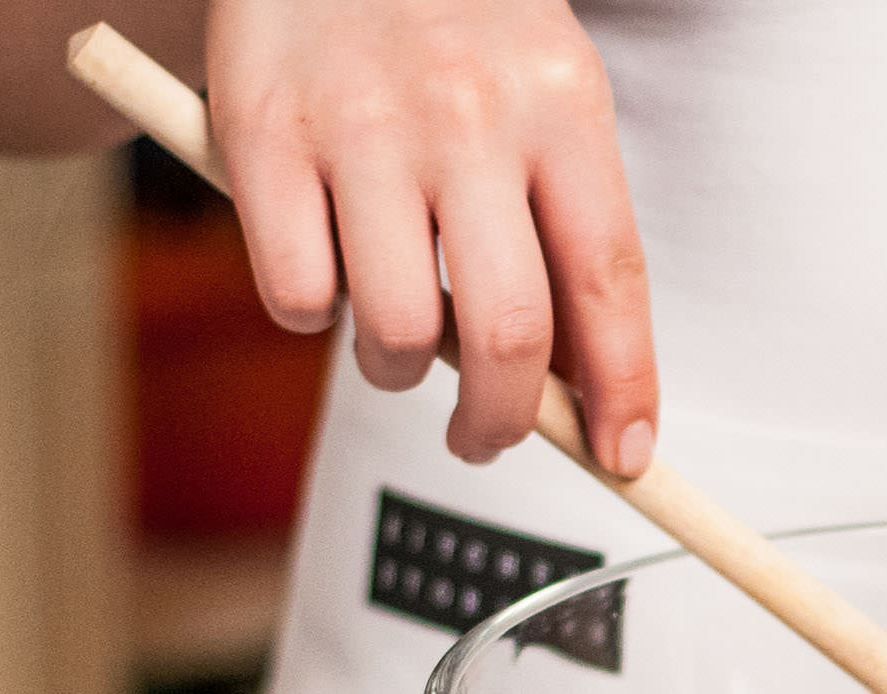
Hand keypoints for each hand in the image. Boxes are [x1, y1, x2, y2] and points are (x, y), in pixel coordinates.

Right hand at [205, 0, 656, 472]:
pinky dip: (310, 315)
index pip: (610, 283)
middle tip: (485, 439)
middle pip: (506, 333)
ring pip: (394, 332)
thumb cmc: (458, 21)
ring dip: (396, 372)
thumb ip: (568, 227)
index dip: (622, 389)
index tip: (626, 457)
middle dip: (503, 422)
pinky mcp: (261, 132)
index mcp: (562, 106)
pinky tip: (325, 269)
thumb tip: (586, 386)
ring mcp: (362, 124)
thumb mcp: (547, 93)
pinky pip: (295, 293)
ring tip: (395, 338)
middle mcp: (469, 115)